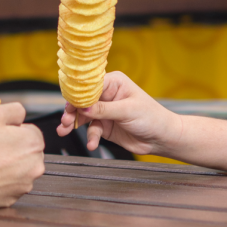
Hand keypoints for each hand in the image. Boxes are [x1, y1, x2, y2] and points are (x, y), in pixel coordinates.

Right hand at [0, 102, 44, 207]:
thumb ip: (14, 110)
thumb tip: (21, 115)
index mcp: (33, 144)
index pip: (31, 131)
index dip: (13, 130)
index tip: (0, 134)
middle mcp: (35, 167)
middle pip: (27, 151)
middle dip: (14, 147)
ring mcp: (24, 185)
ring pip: (20, 169)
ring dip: (9, 164)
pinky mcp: (12, 199)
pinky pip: (11, 185)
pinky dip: (2, 180)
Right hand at [58, 71, 182, 154]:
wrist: (161, 138)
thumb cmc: (151, 117)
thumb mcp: (127, 111)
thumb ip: (104, 109)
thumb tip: (84, 106)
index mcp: (114, 82)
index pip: (90, 85)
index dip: (77, 93)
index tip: (67, 102)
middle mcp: (107, 95)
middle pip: (84, 100)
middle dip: (72, 110)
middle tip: (65, 120)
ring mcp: (106, 112)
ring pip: (85, 116)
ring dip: (75, 124)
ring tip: (65, 130)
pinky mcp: (106, 127)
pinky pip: (93, 130)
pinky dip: (90, 137)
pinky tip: (91, 144)